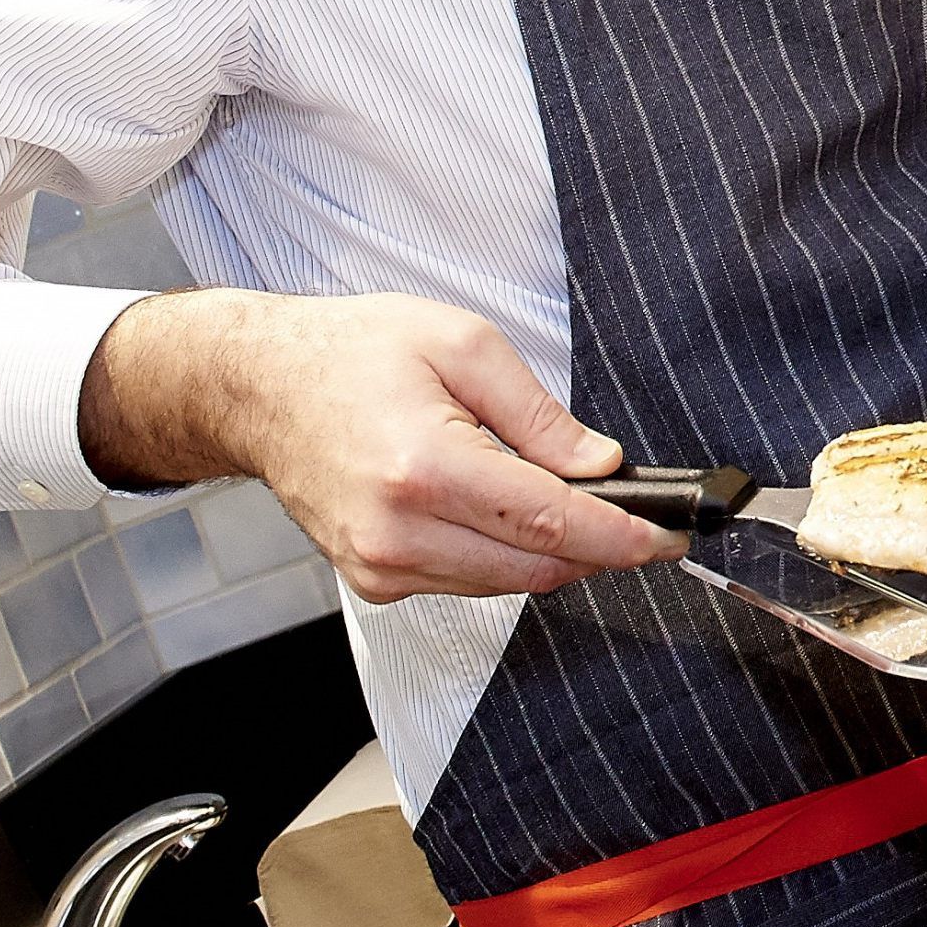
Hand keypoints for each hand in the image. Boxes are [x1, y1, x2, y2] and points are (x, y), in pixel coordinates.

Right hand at [80, 289, 683, 602]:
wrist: (258, 388)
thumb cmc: (353, 354)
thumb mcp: (462, 344)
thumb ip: (539, 414)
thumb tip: (602, 464)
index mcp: (425, 468)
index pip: (549, 521)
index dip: (621, 535)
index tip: (668, 537)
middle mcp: (398, 532)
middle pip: (536, 565)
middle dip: (599, 546)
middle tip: (640, 515)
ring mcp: (381, 565)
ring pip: (507, 582)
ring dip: (552, 552)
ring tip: (572, 501)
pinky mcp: (374, 580)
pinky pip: (468, 582)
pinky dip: (505, 555)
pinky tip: (510, 513)